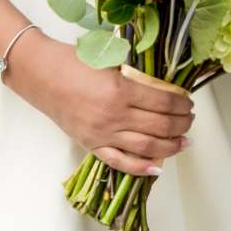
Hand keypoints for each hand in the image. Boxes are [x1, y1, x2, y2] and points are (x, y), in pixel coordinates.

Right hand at [7, 39, 192, 177]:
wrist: (40, 75)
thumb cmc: (72, 62)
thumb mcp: (110, 61)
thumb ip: (134, 76)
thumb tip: (162, 89)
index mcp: (121, 90)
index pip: (164, 103)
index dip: (182, 104)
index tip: (188, 102)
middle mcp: (115, 116)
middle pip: (161, 126)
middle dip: (182, 124)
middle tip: (190, 119)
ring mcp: (103, 134)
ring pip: (147, 147)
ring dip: (171, 146)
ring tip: (184, 141)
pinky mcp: (91, 145)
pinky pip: (121, 163)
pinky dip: (142, 168)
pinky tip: (158, 168)